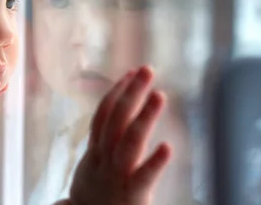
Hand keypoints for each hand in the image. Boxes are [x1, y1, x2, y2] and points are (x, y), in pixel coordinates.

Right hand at [68, 66, 171, 204]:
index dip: (117, 92)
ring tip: (159, 95)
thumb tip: (115, 122)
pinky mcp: (130, 194)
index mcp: (95, 151)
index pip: (104, 114)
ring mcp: (115, 175)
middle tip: (147, 69)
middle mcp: (103, 158)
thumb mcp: (91, 168)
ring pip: (128, 140)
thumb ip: (103, 146)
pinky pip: (141, 176)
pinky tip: (168, 147)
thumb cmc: (93, 198)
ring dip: (143, 116)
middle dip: (131, 93)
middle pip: (115, 119)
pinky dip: (154, 162)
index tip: (131, 72)